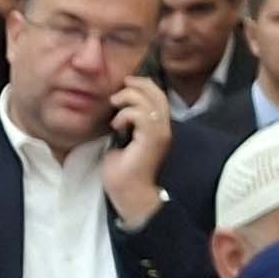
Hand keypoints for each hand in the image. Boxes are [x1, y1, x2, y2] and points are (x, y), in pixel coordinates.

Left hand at [101, 76, 174, 223]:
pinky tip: (116, 125)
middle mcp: (163, 129)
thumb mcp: (121, 141)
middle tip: (120, 88)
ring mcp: (159, 134)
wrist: (128, 193)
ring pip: (149, 101)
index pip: (158, 97)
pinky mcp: (151, 140)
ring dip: (128, 99)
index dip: (143, 86)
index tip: (126, 84)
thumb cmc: (123, 171)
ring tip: (115, 108)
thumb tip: (116, 111)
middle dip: (137, 85)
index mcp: (157, 128)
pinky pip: (141, 115)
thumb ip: (125, 125)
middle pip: (158, 94)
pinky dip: (126, 115)